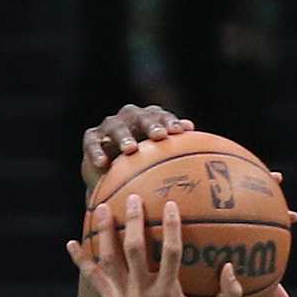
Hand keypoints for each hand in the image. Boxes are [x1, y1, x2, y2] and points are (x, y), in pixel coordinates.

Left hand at [68, 190, 288, 296]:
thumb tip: (231, 267)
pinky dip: (82, 262)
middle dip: (132, 221)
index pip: (171, 254)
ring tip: (100, 208)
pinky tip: (72, 244)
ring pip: (110, 260)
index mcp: (168, 294)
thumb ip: (228, 295)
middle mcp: (143, 294)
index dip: (171, 227)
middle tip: (132, 198)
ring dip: (104, 233)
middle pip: (134, 250)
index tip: (170, 204)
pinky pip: (94, 280)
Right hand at [81, 104, 195, 193]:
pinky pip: (92, 142)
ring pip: (116, 126)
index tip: (180, 132)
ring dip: (124, 136)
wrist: (111, 180)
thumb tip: (204, 153)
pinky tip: (103, 164)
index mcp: (149, 121)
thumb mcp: (160, 166)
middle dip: (150, 124)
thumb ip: (180, 158)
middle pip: (140, 116)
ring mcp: (109, 127)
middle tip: (159, 137)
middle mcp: (130, 119)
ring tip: (131, 150)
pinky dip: (97, 152)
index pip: (161, 116)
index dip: (170, 121)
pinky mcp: (91, 138)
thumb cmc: (142, 172)